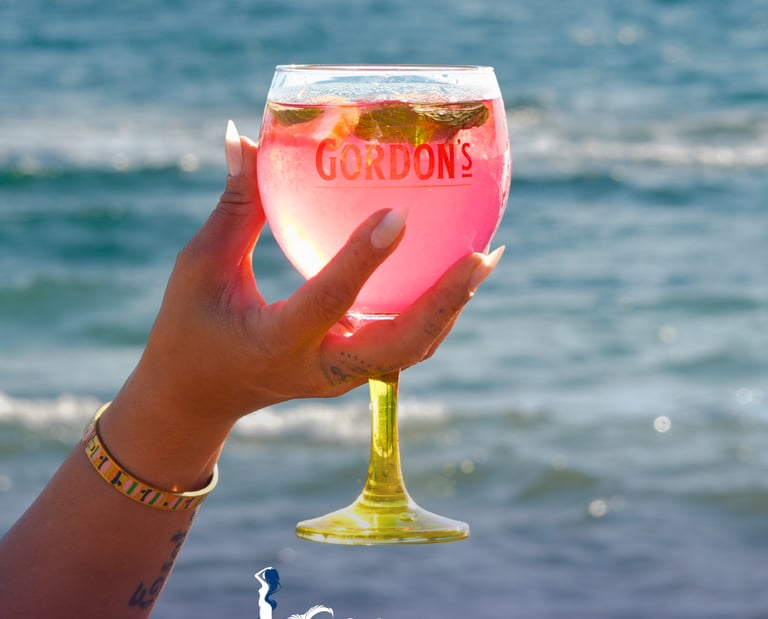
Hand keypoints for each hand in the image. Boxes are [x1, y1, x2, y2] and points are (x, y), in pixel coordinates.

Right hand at [113, 122, 502, 431]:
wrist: (198, 397)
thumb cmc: (190, 327)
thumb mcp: (200, 266)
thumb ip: (234, 207)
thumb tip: (245, 136)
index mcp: (274, 342)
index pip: (327, 300)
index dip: (363, 259)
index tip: (399, 213)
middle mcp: (318, 368)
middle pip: (399, 345)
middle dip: (446, 301)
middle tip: (485, 253)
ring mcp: (340, 379)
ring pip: (411, 350)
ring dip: (451, 308)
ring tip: (485, 260)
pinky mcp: (350, 374)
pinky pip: (402, 347)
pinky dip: (433, 315)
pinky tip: (451, 277)